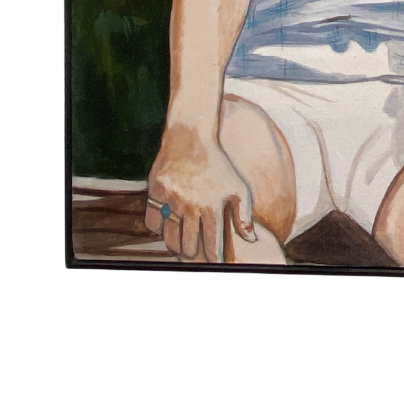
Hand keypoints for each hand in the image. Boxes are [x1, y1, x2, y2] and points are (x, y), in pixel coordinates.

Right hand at [144, 123, 256, 261]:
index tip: (212, 263)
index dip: (212, 259)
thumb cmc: (219, 167)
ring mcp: (171, 199)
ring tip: (182, 246)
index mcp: (213, 205)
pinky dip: (158, 229)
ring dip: (175, 246)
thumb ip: (244, 215)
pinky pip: (152, 224)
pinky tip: (167, 227)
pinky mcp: (154, 193)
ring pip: (169, 239)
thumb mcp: (239, 187)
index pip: (212, 245)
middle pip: (188, 246)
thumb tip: (252, 240)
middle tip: (194, 256)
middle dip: (193, 255)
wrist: (192, 140)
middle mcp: (191, 204)